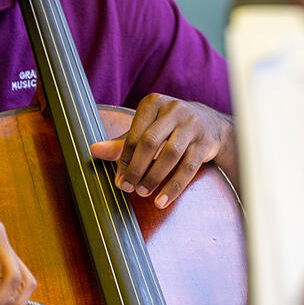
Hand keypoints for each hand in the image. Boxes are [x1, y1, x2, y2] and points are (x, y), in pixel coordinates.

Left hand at [89, 93, 235, 208]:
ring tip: (142, 193)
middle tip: (128, 188)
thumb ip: (121, 143)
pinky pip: (188, 168)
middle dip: (136, 168)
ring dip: (154, 177)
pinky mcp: (205, 142)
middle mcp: (174, 110)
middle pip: (150, 142)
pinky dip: (174, 187)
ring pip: (170, 154)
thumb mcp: (145, 129)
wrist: (210, 123)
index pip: (135, 134)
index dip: (124, 159)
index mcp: (153, 103)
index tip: (119, 179)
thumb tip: (94, 150)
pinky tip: (162, 201)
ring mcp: (192, 125)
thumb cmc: (168, 126)